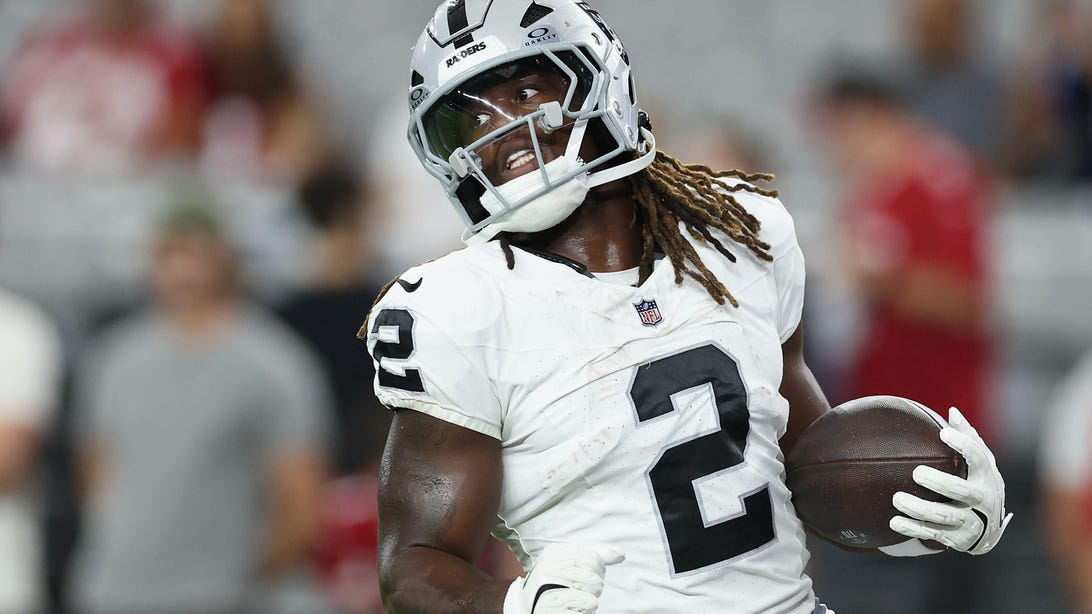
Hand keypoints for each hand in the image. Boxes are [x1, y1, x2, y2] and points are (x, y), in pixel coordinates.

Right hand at [502, 543, 624, 613]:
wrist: (530, 607)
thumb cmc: (556, 585)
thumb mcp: (571, 565)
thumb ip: (595, 556)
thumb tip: (620, 554)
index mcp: (553, 553)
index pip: (592, 556)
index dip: (597, 569)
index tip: (588, 575)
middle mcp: (548, 567)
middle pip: (593, 572)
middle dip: (594, 585)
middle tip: (581, 590)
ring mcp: (548, 588)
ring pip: (592, 588)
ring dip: (590, 598)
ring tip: (577, 600)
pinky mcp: (552, 608)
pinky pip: (587, 604)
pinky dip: (586, 609)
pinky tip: (574, 609)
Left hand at [888, 407, 1012, 554]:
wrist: (988, 529)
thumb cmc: (978, 484)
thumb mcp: (981, 464)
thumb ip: (968, 438)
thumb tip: (952, 411)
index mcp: (987, 477)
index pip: (980, 458)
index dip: (964, 445)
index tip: (943, 433)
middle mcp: (983, 500)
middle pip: (963, 491)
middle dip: (940, 483)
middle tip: (917, 473)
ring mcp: (972, 522)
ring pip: (945, 517)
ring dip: (919, 509)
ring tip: (897, 499)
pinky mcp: (957, 539)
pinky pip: (932, 534)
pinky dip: (912, 529)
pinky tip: (893, 522)